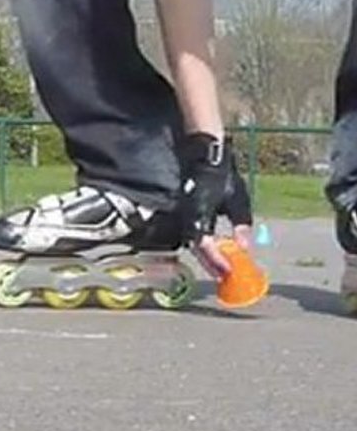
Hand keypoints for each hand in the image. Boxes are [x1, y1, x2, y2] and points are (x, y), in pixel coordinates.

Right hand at [180, 133, 250, 279]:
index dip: (216, 261)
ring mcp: (187, 215)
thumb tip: (244, 249)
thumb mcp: (238, 200)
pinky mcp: (190, 212)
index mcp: (200, 215)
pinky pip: (196, 234)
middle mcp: (190, 218)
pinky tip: (217, 249)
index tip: (228, 272)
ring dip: (209, 256)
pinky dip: (207, 246)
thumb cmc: (221, 175)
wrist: (204, 154)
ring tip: (223, 266)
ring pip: (195, 243)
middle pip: (198, 249)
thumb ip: (241, 226)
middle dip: (212, 264)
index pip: (204, 245)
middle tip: (225, 276)